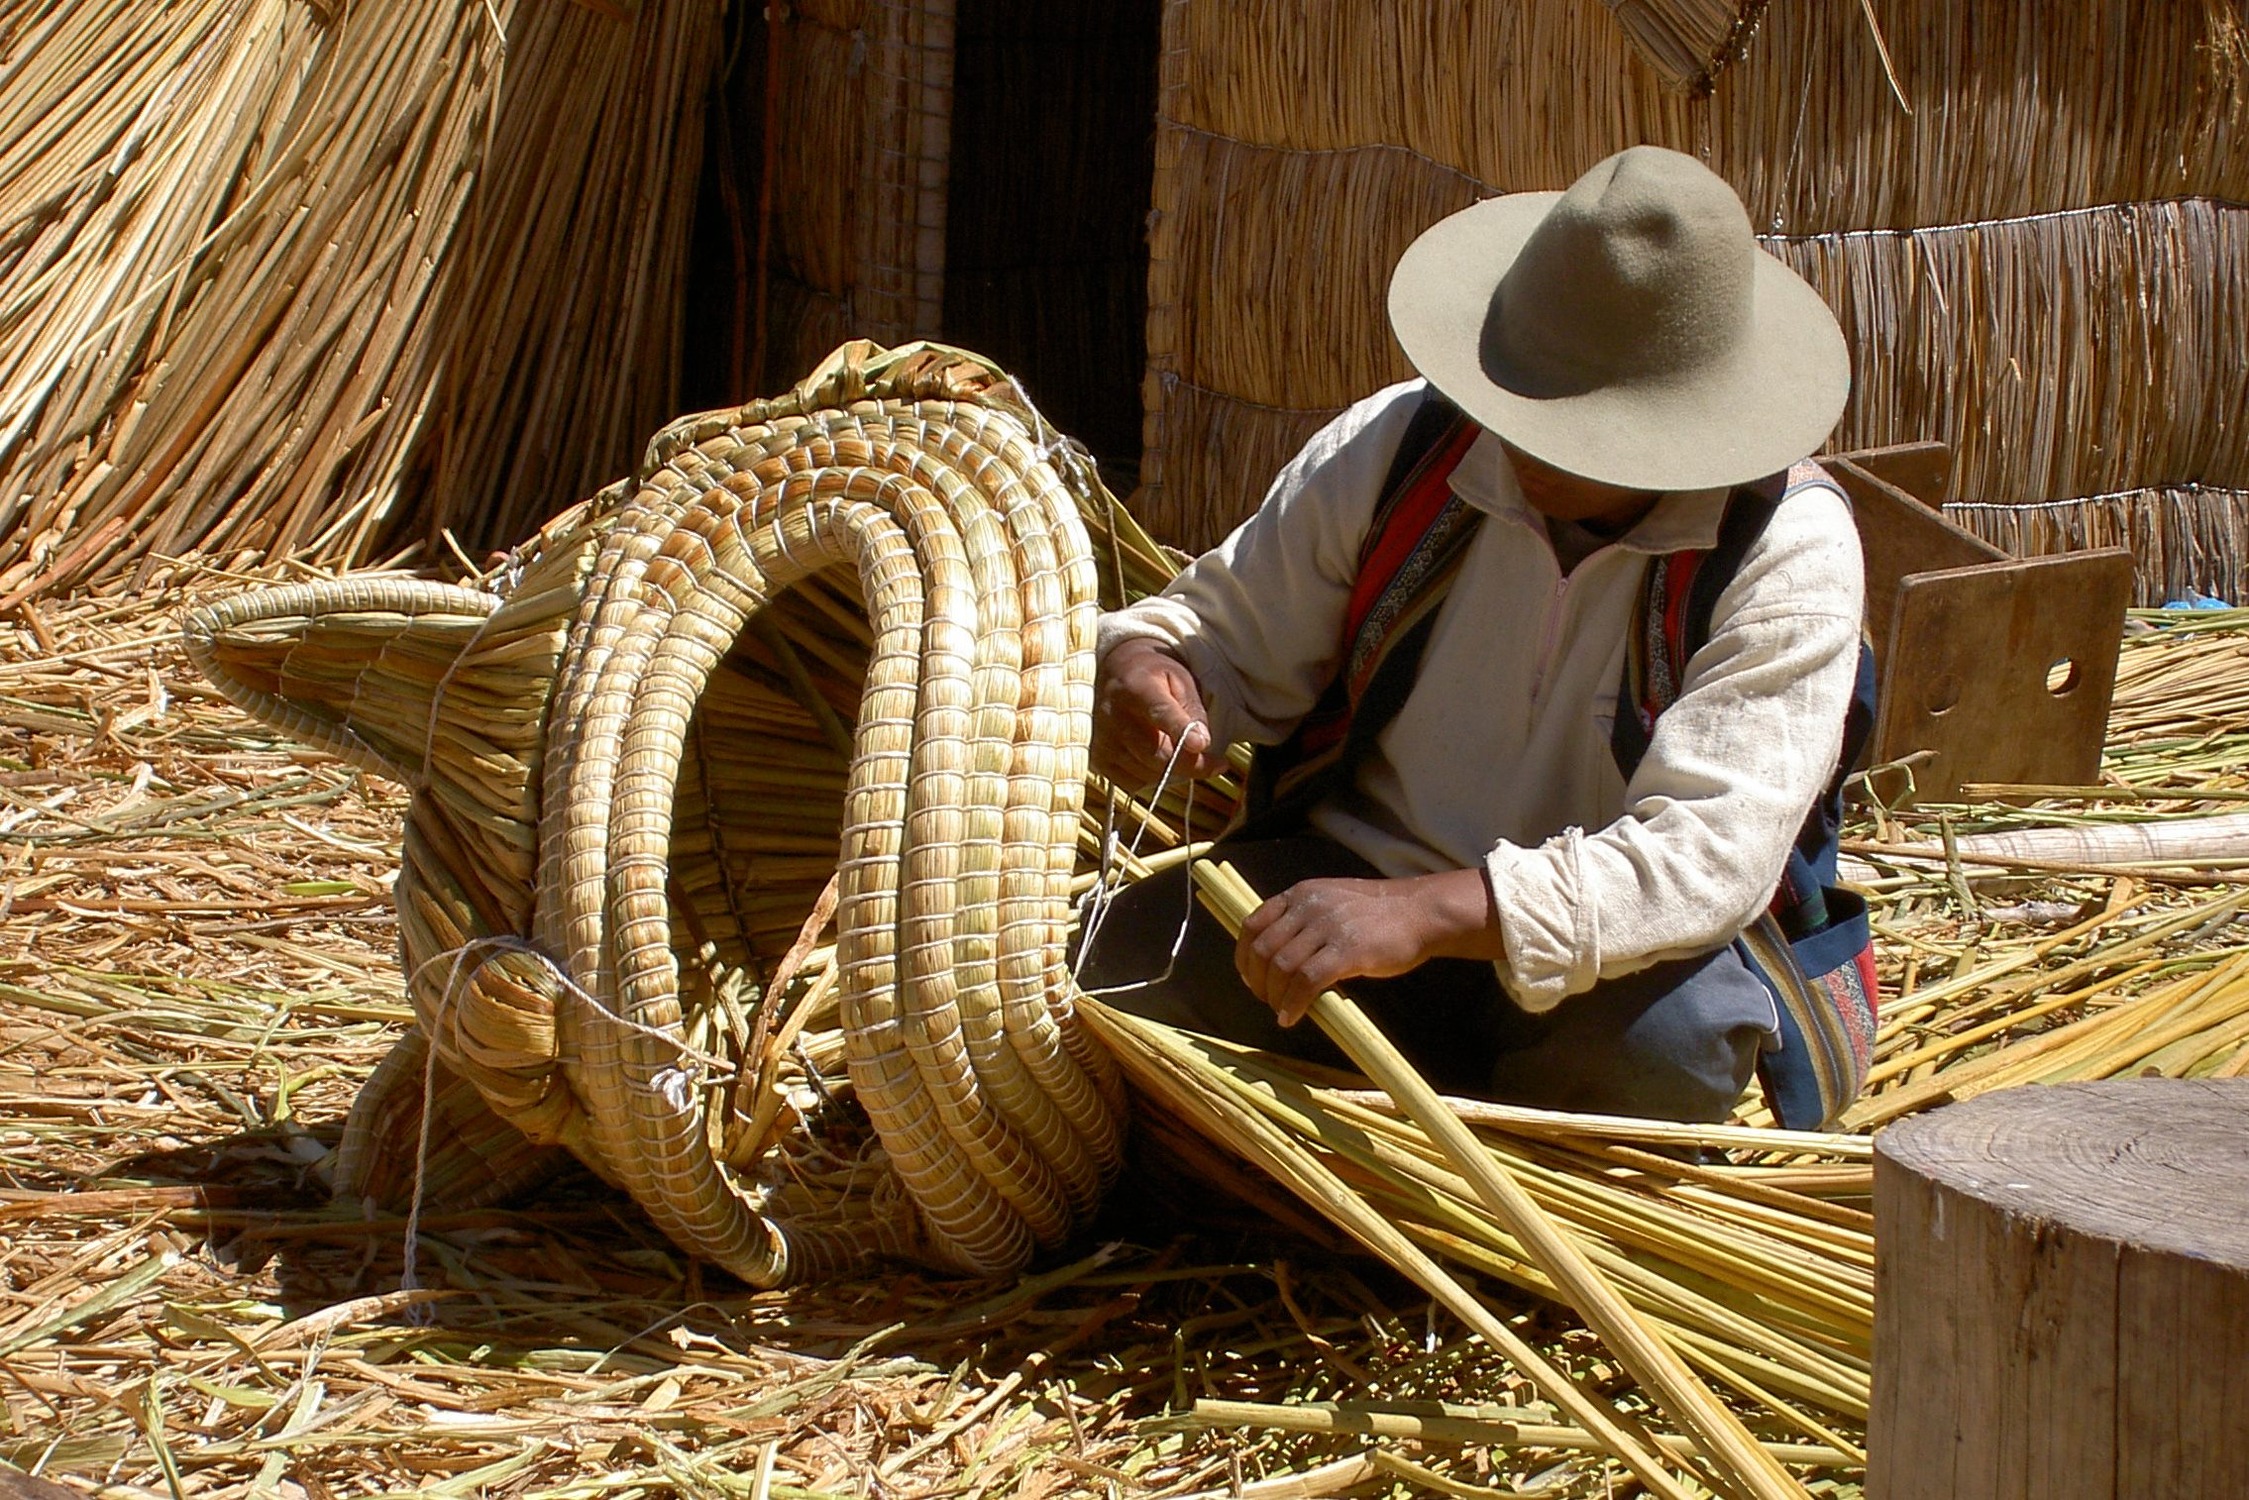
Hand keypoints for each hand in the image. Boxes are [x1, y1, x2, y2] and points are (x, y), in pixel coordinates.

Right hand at [1093, 638, 1227, 783]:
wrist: (1114, 674)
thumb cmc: (1154, 677)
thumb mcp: (1179, 680)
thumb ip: (1192, 710)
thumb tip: (1202, 744)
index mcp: (1136, 687)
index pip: (1160, 712)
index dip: (1181, 731)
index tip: (1202, 745)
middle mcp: (1113, 714)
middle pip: (1156, 753)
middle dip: (1191, 764)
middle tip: (1215, 764)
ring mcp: (1103, 739)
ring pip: (1147, 773)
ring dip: (1172, 771)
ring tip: (1182, 754)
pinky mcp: (1098, 758)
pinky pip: (1132, 784)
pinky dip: (1151, 778)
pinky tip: (1156, 760)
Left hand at [1235, 868, 1501, 1026]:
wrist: (1420, 912)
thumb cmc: (1377, 915)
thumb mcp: (1332, 902)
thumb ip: (1303, 920)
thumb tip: (1276, 956)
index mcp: (1301, 894)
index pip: (1253, 924)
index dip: (1244, 955)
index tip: (1248, 976)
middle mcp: (1308, 906)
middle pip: (1263, 949)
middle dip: (1257, 980)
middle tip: (1265, 999)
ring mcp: (1327, 927)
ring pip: (1281, 967)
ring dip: (1274, 995)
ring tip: (1280, 1011)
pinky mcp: (1347, 950)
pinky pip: (1306, 982)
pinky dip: (1293, 1003)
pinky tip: (1291, 1017)